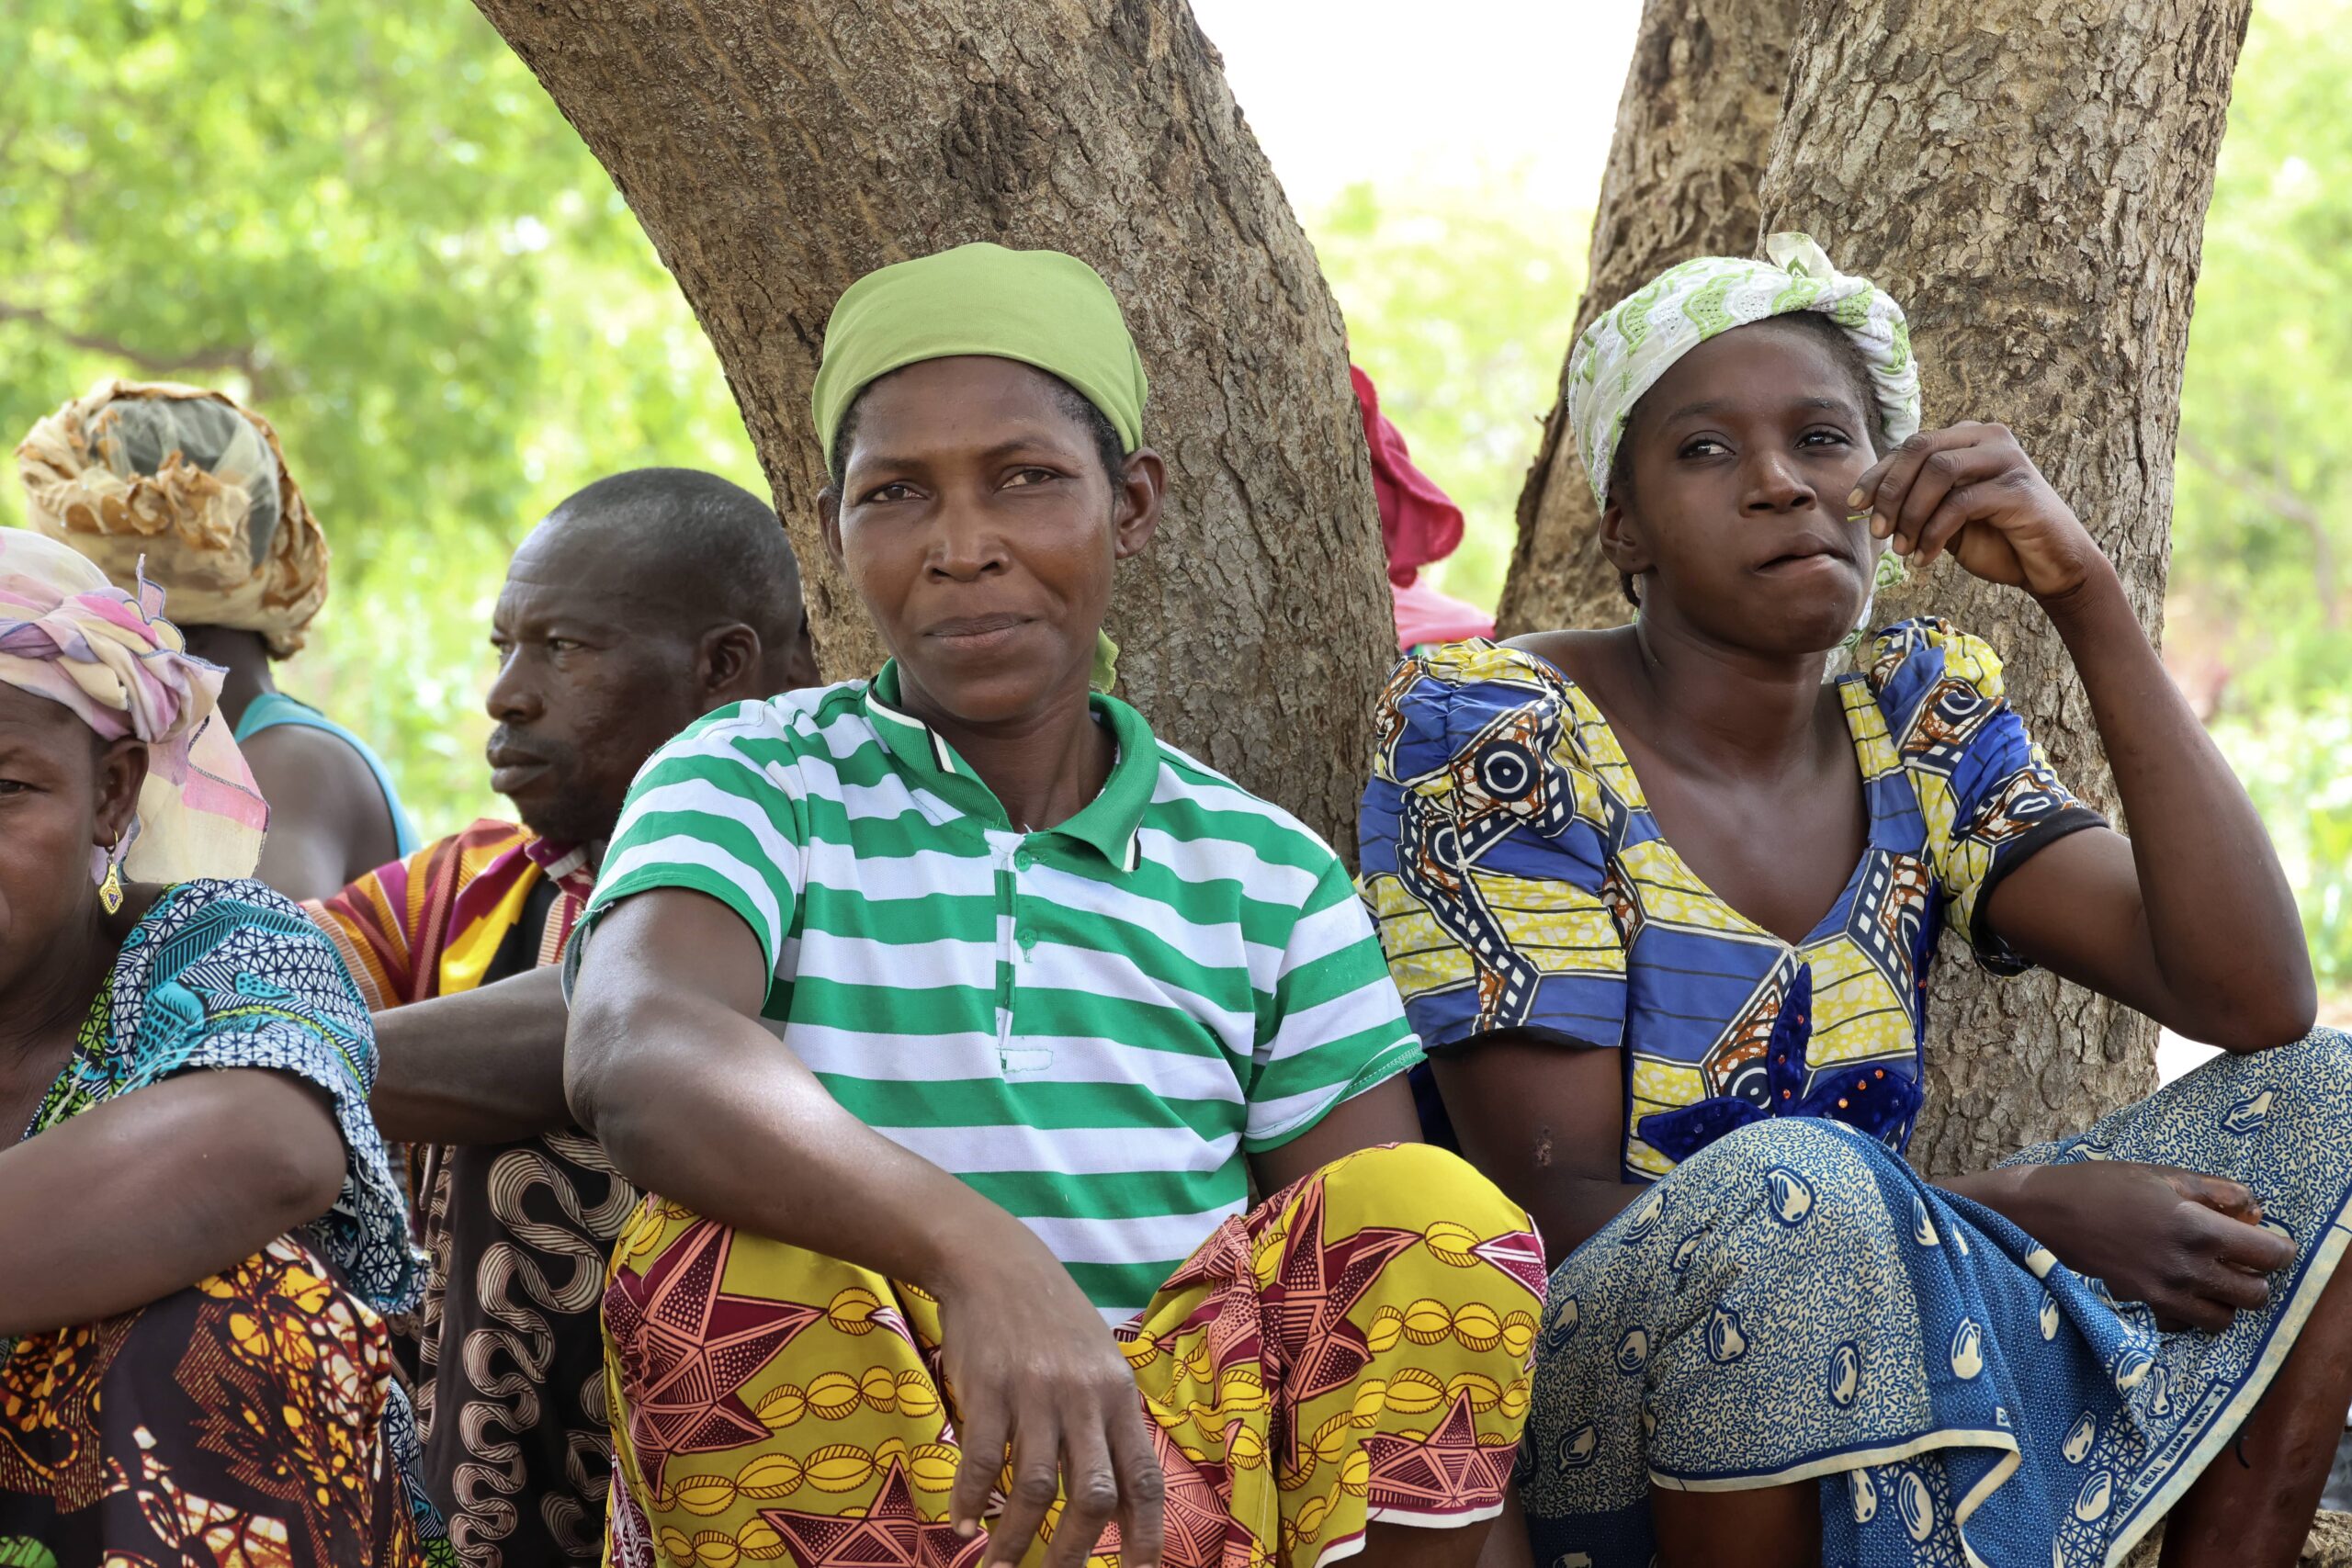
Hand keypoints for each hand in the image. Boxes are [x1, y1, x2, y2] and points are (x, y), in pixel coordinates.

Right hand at [934, 1222, 1163, 1567]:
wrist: (994, 1261)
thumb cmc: (1049, 1319)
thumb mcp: (1096, 1361)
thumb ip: (1106, 1421)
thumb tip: (1117, 1496)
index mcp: (1119, 1396)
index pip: (1144, 1477)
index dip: (1146, 1534)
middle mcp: (1085, 1397)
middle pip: (1094, 1495)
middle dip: (1074, 1552)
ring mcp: (1036, 1392)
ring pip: (1036, 1487)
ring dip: (1015, 1540)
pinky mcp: (989, 1386)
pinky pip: (984, 1460)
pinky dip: (971, 1499)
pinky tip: (961, 1522)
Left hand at [1849, 422, 2108, 600]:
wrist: (2049, 568)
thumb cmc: (1996, 540)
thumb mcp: (1945, 517)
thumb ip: (1916, 500)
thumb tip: (1865, 502)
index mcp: (1969, 438)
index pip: (1912, 446)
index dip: (1878, 474)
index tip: (1854, 505)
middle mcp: (1989, 438)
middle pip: (1921, 449)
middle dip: (1890, 491)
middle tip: (1877, 532)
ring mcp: (2008, 459)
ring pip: (1939, 471)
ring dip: (1910, 513)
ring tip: (1902, 549)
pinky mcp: (2018, 489)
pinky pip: (1960, 503)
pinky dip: (1933, 533)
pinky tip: (1924, 558)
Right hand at [2012, 1161, 2294, 1332]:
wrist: (2039, 1217)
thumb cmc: (2098, 1186)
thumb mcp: (2158, 1174)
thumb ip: (2214, 1190)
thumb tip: (2254, 1207)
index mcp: (2197, 1229)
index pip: (2270, 1256)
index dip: (2279, 1249)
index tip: (2270, 1243)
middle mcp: (2187, 1270)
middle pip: (2255, 1295)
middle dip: (2254, 1277)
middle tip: (2238, 1261)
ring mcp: (2164, 1297)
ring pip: (2224, 1319)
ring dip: (2224, 1300)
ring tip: (2207, 1279)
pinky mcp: (2141, 1312)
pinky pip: (2185, 1326)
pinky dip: (2190, 1312)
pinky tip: (2175, 1289)